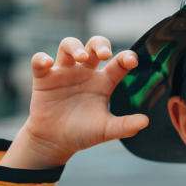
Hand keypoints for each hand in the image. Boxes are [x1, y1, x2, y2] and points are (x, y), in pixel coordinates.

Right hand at [0, 36, 148, 168]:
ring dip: (75, 46)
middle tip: (104, 54)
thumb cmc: (83, 133)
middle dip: (100, 44)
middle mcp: (86, 72)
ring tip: (81, 57)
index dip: (127, 58)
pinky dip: (41, 58)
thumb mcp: (106, 129)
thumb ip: (125, 125)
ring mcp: (65, 73)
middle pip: (94, 45)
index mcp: (104, 81)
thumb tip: (145, 122)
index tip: (131, 61)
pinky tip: (48, 63)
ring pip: (68, 45)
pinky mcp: (44, 78)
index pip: (119, 63)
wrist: (55, 142)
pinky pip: (39, 61)